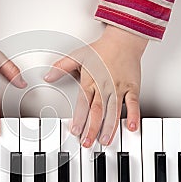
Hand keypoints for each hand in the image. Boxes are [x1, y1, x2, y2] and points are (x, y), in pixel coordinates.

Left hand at [44, 25, 147, 146]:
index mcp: (90, 81)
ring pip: (113, 110)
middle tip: (88, 142)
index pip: (83, 103)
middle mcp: (104, 86)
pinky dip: (133, 114)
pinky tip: (132, 127)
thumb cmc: (102, 49)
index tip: (75, 130)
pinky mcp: (132, 87)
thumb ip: (61, 67)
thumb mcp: (77, 55)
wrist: (124, 39)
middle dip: (92, 128)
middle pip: (97, 111)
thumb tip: (47, 76)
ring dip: (109, 127)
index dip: (79, 118)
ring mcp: (118, 88)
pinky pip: (133, 103)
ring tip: (105, 140)